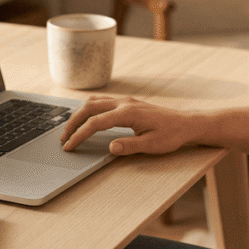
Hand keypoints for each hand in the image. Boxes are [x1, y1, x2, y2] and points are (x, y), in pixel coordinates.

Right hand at [60, 96, 194, 155]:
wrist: (185, 123)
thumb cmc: (170, 135)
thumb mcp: (152, 145)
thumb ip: (130, 146)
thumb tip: (110, 148)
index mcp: (128, 113)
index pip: (95, 123)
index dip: (80, 135)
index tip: (69, 146)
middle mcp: (123, 103)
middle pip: (89, 107)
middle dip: (73, 122)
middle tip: (63, 138)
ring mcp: (124, 100)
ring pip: (93, 101)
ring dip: (79, 114)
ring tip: (70, 129)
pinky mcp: (126, 102)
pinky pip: (101, 101)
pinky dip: (88, 109)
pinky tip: (85, 118)